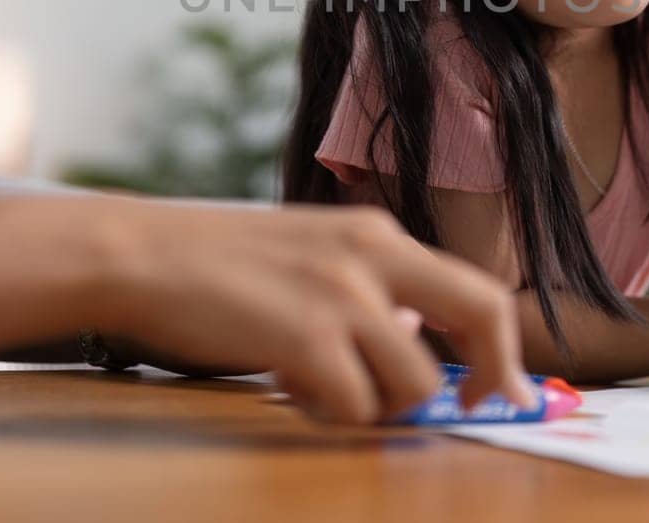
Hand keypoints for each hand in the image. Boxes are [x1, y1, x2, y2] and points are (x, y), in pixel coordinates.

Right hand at [95, 201, 533, 423]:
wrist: (145, 256)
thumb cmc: (220, 263)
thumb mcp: (311, 254)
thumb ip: (368, 288)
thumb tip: (414, 332)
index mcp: (377, 235)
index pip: (476, 288)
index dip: (503, 347)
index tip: (502, 387)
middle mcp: (373, 256)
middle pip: (482, 314)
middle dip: (488, 375)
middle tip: (468, 409)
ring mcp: (342, 295)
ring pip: (414, 382)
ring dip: (378, 405)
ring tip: (323, 388)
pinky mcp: (306, 337)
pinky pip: (353, 405)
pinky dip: (329, 414)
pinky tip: (289, 390)